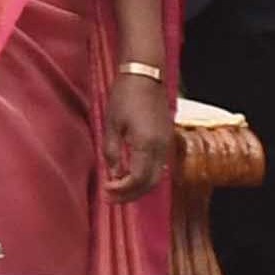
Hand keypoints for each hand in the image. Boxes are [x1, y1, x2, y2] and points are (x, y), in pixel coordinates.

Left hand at [101, 67, 173, 198]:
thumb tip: (113, 175)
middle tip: (111, 198)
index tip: (106, 191)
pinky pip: (160, 166)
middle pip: (151, 183)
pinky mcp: (168, 139)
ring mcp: (168, 144)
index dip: (122, 190)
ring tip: (118, 189)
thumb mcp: (111, 125)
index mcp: (147, 144)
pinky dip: (146, 176)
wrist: (145, 76)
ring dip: (139, 187)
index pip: (138, 179)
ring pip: (158, 177)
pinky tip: (130, 175)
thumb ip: (112, 153)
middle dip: (131, 194)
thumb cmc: (125, 97)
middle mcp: (162, 147)